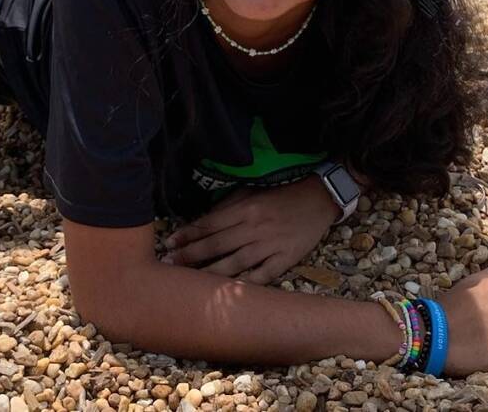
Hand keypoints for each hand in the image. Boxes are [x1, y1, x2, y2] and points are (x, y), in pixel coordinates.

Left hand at [163, 176, 338, 283]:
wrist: (319, 198)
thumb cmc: (281, 196)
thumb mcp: (252, 193)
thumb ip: (228, 207)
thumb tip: (202, 222)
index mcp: (245, 208)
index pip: (209, 224)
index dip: (187, 234)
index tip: (169, 243)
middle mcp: (254, 227)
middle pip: (217, 244)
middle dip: (190, 255)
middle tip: (169, 265)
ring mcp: (271, 244)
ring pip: (235, 263)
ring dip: (211, 273)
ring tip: (191, 283)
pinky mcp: (286, 258)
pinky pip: (263, 276)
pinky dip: (247, 285)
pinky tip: (230, 294)